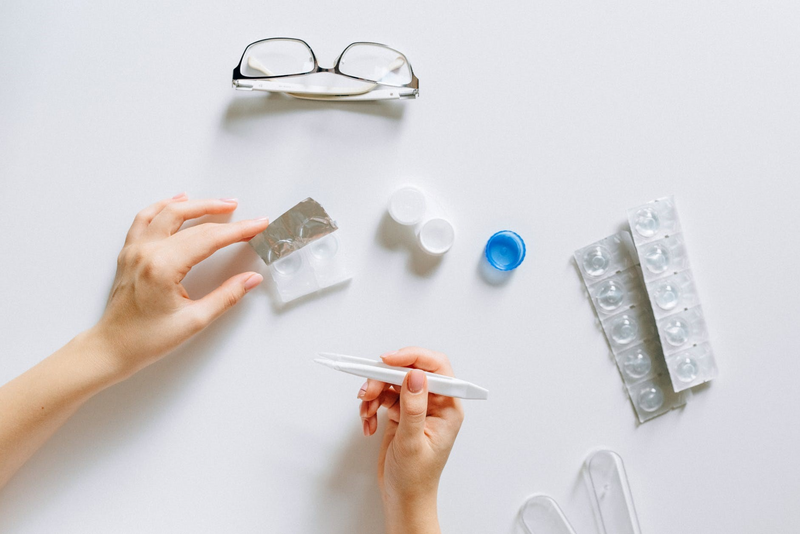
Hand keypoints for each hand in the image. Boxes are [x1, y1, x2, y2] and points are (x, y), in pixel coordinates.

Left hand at [90, 194, 268, 381]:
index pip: (208, 239)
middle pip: (189, 220)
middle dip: (220, 213)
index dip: (238, 231)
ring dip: (194, 204)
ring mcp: (134, 249)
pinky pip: (145, 218)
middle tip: (243, 212)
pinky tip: (178, 202)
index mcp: (163, 267)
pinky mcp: (128, 252)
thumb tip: (251, 279)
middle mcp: (146, 252)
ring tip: (217, 203)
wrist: (112, 348)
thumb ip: (226, 296)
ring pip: (166, 212)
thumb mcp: (194, 321)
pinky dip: (163, 206)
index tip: (258, 225)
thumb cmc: (147, 340)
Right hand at [358, 347, 464, 533]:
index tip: (388, 360)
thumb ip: (414, 408)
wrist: (403, 498)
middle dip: (384, 379)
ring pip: (392, 382)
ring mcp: (416, 407)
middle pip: (409, 372)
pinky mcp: (401, 413)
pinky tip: (367, 424)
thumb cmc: (415, 478)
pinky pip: (383, 397)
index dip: (412, 357)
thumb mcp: (412, 443)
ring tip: (366, 413)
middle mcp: (434, 403)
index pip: (436, 368)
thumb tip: (415, 376)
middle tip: (368, 391)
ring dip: (374, 393)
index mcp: (448, 407)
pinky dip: (370, 406)